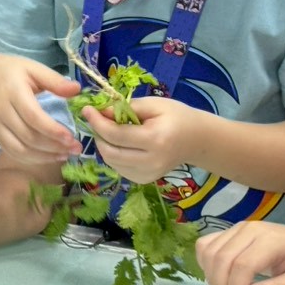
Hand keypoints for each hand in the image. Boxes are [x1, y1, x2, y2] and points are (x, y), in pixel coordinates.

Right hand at [0, 52, 79, 164]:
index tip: (71, 137)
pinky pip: (12, 152)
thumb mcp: (31, 68)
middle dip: (54, 146)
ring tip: (65, 155)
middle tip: (76, 149)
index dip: (52, 130)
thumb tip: (77, 90)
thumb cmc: (9, 72)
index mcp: (12, 91)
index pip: (32, 116)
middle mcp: (0, 111)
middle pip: (28, 136)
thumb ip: (54, 80)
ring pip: (20, 149)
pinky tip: (48, 157)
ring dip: (44, 156)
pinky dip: (32, 159)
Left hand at [84, 96, 199, 183]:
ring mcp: (148, 175)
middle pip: (110, 152)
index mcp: (155, 140)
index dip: (97, 122)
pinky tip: (120, 145)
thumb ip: (126, 108)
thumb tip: (100, 112)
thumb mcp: (154, 104)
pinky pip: (119, 169)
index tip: (87, 110)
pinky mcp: (144, 180)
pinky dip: (113, 156)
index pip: (116, 135)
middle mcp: (151, 161)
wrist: (197, 140)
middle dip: (98, 135)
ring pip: (111, 162)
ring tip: (109, 131)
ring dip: (103, 145)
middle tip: (97, 120)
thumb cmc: (177, 116)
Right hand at [197, 221, 284, 284]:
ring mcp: (237, 228)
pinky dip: (207, 266)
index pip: (241, 266)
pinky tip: (221, 279)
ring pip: (209, 253)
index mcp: (271, 241)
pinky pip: (206, 246)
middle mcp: (249, 229)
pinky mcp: (230, 232)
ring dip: (212, 279)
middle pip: (220, 259)